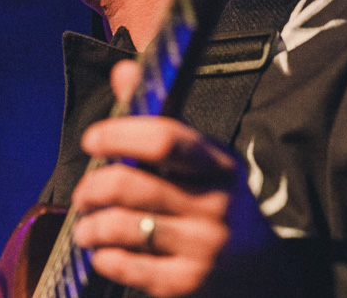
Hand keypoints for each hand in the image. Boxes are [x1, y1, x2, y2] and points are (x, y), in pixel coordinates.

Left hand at [70, 59, 272, 296]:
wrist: (264, 273)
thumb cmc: (219, 204)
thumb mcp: (204, 160)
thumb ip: (160, 119)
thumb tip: (123, 70)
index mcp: (217, 165)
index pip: (164, 139)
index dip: (119, 135)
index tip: (92, 139)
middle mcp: (213, 204)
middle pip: (130, 185)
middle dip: (92, 187)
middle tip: (82, 192)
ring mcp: (202, 247)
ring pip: (121, 226)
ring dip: (89, 225)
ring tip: (85, 226)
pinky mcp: (187, 283)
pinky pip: (127, 266)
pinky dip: (104, 256)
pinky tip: (103, 251)